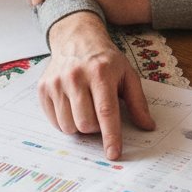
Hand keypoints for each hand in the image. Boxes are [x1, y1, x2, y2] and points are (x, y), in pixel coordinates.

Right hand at [38, 12, 154, 159]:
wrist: (77, 39)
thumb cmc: (105, 60)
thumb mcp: (127, 74)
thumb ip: (138, 102)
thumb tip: (147, 126)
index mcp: (100, 73)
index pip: (106, 111)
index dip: (111, 136)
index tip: (114, 153)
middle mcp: (75, 77)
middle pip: (85, 123)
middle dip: (95, 128)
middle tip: (100, 114)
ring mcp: (56, 82)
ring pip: (68, 126)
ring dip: (80, 126)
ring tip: (86, 108)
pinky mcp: (43, 89)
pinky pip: (54, 122)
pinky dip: (66, 121)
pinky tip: (72, 106)